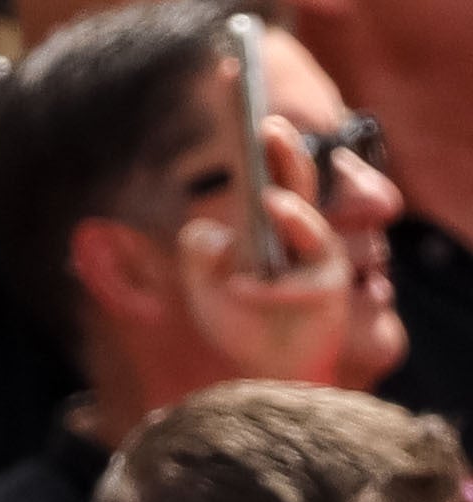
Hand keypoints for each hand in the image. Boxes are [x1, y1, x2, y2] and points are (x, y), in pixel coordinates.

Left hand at [176, 116, 359, 384]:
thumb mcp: (202, 289)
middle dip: (285, 154)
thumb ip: (198, 258)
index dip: (259, 137)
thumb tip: (205, 230)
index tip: (246, 101)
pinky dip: (268, 287)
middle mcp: (298, 234)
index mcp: (269, 224)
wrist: (261, 374)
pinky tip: (241, 289)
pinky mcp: (327, 295)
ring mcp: (317, 261)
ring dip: (292, 214)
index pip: (266, 171)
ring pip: (311, 227)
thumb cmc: (240, 323)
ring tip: (268, 201)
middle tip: (266, 127)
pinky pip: (302, 283)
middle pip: (298, 183)